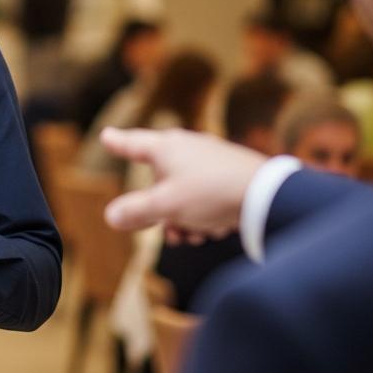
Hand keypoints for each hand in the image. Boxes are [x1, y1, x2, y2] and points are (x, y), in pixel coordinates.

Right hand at [100, 127, 267, 240]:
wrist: (265, 195)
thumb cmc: (210, 193)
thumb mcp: (165, 207)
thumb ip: (135, 212)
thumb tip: (111, 216)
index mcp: (167, 147)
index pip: (133, 144)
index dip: (117, 143)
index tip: (106, 136)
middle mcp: (187, 148)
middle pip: (159, 181)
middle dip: (159, 212)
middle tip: (168, 231)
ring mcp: (209, 161)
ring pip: (182, 193)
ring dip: (182, 219)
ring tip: (192, 236)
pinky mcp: (229, 175)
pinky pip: (204, 197)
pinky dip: (202, 215)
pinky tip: (212, 231)